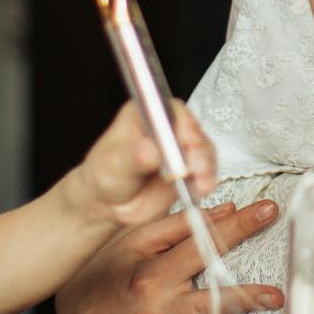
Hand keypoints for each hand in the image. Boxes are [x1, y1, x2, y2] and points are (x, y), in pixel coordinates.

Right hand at [57, 199, 282, 313]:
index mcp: (153, 270)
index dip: (239, 224)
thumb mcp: (135, 240)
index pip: (204, 242)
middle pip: (211, 297)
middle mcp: (157, 304)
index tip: (268, 210)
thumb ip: (178, 225)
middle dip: (248, 296)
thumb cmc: (105, 272)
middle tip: (277, 295)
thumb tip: (224, 209)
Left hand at [73, 101, 215, 226]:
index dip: (182, 122)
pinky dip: (206, 180)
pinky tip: (201, 190)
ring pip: (203, 149)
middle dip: (198, 149)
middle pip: (192, 128)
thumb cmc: (107, 175)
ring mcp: (181, 146)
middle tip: (195, 168)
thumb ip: (131, 156)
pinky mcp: (191, 167)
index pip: (168, 109)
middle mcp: (166, 125)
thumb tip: (150, 149)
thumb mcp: (112, 164)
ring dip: (206, 167)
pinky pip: (206, 170)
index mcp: (144, 112)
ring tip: (201, 184)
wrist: (111, 203)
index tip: (188, 140)